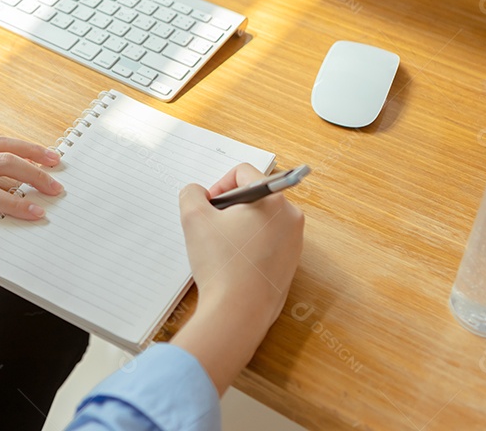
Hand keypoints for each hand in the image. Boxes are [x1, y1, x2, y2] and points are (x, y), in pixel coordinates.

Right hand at [170, 163, 303, 393]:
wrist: (239, 312)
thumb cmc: (222, 266)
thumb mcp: (194, 218)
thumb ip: (191, 193)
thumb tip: (197, 193)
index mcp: (274, 200)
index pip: (243, 172)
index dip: (219, 185)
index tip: (208, 206)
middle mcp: (291, 217)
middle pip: (254, 195)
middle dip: (229, 207)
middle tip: (213, 227)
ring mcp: (294, 242)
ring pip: (260, 218)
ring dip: (238, 226)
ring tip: (222, 247)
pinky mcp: (290, 263)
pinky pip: (267, 241)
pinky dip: (249, 244)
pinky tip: (233, 262)